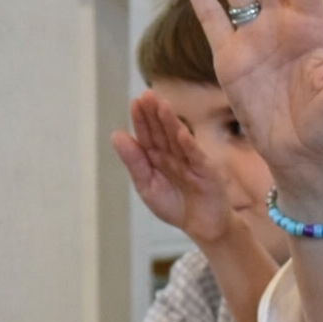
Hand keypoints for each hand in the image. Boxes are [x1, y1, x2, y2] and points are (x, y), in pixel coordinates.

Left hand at [110, 90, 232, 245]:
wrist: (203, 226)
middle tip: (147, 95)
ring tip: (162, 106)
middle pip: (163, 132)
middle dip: (154, 114)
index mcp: (158, 157)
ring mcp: (191, 161)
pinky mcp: (206, 172)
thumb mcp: (147, 186)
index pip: (148, 135)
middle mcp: (174, 155)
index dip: (141, 119)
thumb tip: (116, 135)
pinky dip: (189, 146)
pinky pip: (196, 157)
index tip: (135, 102)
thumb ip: (134, 162)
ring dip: (171, 123)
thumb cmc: (176, 205)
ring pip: (178, 139)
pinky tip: (181, 134)